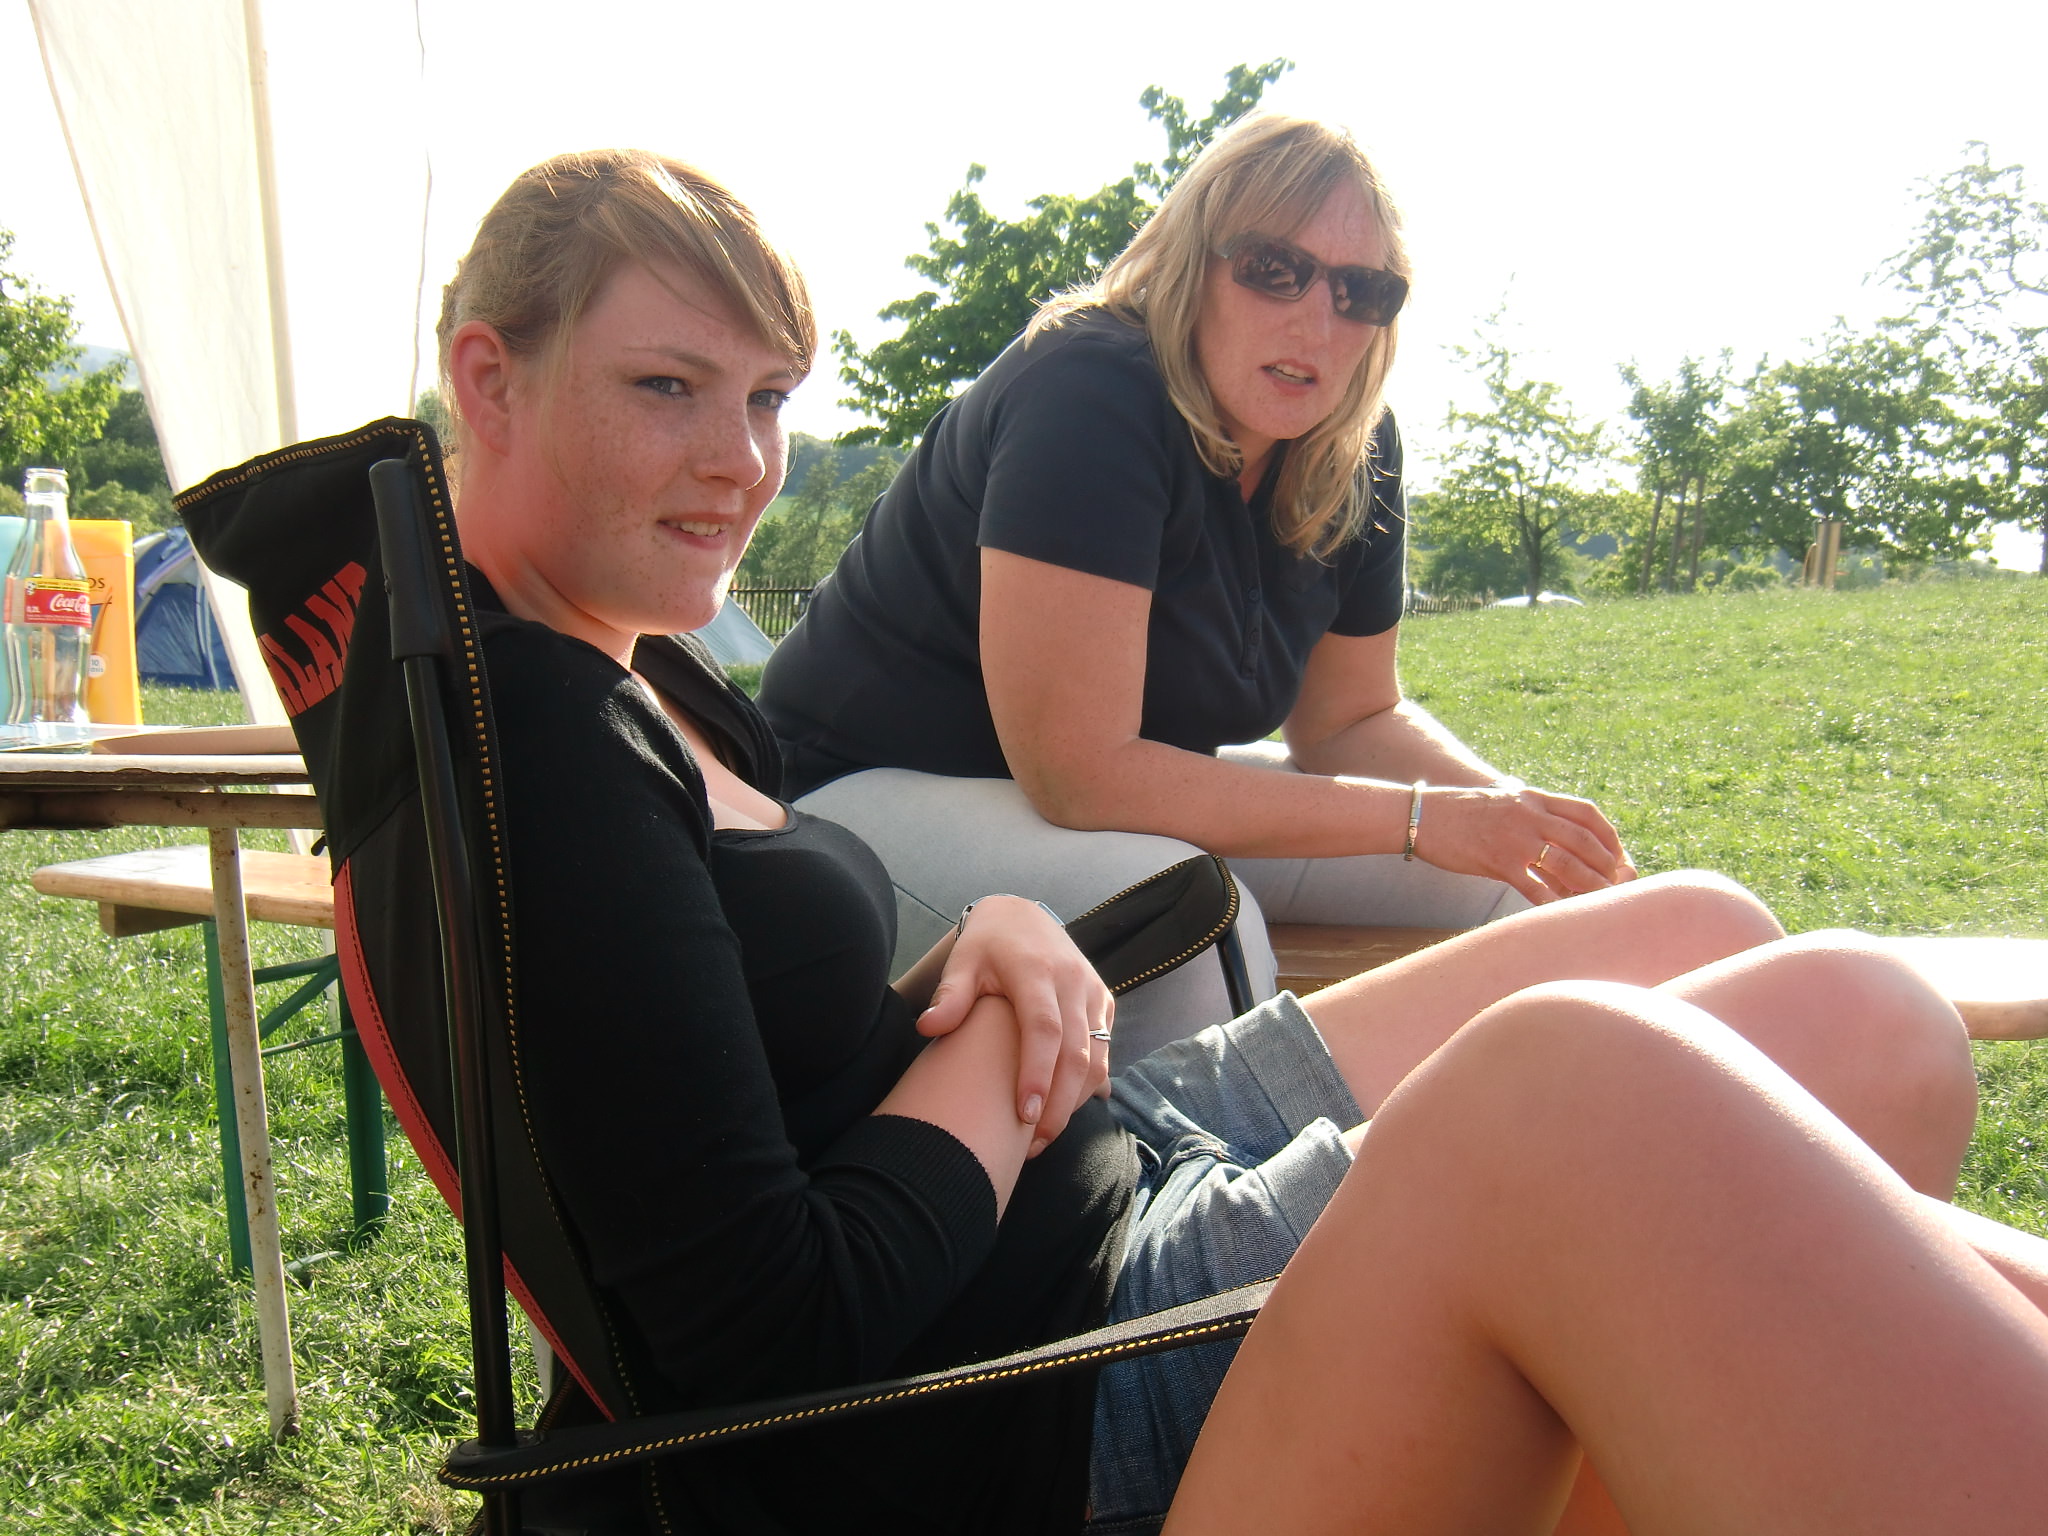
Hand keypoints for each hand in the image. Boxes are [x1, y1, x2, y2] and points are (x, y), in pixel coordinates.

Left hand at [917, 897, 1113, 1154]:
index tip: (1022, 1116)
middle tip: (1033, 1144)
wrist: (1023, 916)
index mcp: (1037, 971)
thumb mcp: (963, 961)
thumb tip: (928, 1028)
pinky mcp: (1104, 1002)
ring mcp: (1093, 992)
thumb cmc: (987, 945)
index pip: (1044, 1029)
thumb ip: (950, 995)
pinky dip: (1089, 1086)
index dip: (1037, 1074)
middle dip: (1059, 1104)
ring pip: (1097, 1057)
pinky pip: (1105, 1051)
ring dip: (1075, 1101)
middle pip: (1076, 1053)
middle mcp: (1073, 982)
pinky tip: (1065, 1111)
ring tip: (1044, 1136)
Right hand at [1413, 782, 1633, 904]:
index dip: (1610, 835)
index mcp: (1534, 798)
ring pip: (1567, 865)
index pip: (1587, 813)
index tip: (1618, 854)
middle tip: (1620, 883)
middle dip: (1608, 864)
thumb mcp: (1501, 798)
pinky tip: (1565, 915)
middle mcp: (1530, 815)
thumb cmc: (1459, 811)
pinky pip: (1535, 887)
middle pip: (1585, 841)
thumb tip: (1547, 826)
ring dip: (1590, 886)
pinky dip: (1554, 903)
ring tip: (1602, 901)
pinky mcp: (1498, 862)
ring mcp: (1515, 838)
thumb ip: (1528, 809)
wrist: (1421, 814)